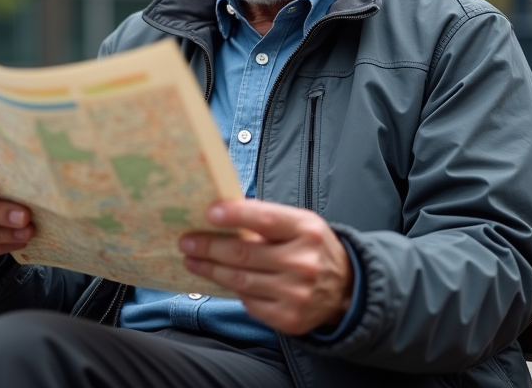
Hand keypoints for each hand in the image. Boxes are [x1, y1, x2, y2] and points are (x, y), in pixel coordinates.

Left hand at [179, 200, 353, 335]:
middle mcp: (303, 262)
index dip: (235, 215)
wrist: (345, 290)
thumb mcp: (301, 225)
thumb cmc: (312, 249)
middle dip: (209, 247)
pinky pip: (248, 301)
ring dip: (210, 270)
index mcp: (307, 230)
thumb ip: (267, 219)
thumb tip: (222, 213)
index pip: (266, 219)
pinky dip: (232, 289)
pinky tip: (219, 279)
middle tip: (186, 241)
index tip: (209, 213)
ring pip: (240, 280)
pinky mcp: (288, 318)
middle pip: (244, 254)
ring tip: (192, 260)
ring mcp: (296, 293)